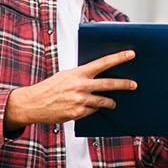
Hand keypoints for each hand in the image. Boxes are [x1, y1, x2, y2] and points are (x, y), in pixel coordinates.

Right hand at [4, 51, 137, 129]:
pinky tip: (89, 108)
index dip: (118, 58)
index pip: (102, 63)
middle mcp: (80, 86)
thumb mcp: (65, 75)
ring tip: (113, 103)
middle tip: (134, 85)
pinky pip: (92, 111)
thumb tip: (97, 76)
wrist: (33, 103)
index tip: (130, 54)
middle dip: (124, 84)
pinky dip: (92, 109)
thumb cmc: (49, 88)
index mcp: (78, 73)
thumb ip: (81, 76)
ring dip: (110, 102)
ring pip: (103, 101)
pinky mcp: (78, 113)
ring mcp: (80, 100)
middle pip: (109, 84)